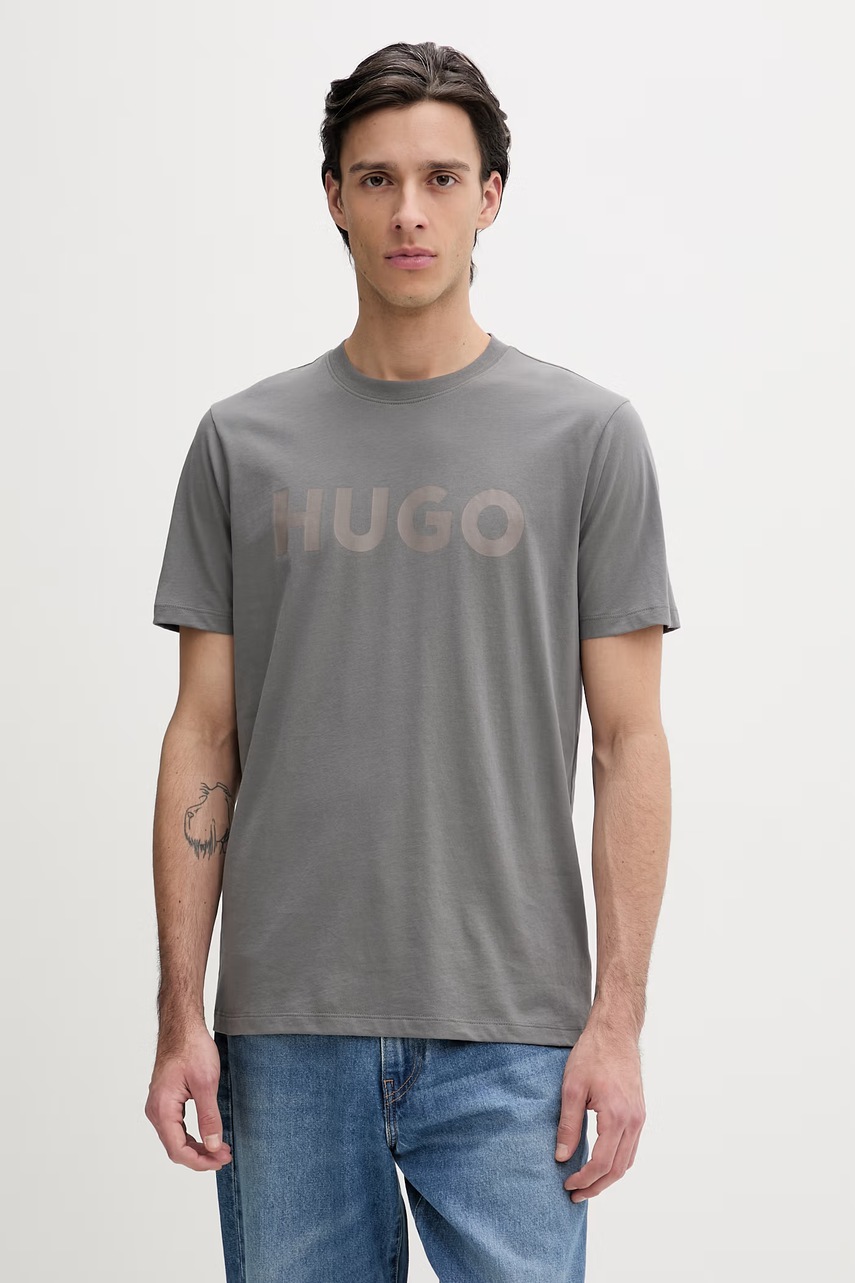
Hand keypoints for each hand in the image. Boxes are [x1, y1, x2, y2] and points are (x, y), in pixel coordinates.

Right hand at [145, 1022, 232, 1171]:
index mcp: (162, 1109)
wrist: (182, 1026)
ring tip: (220, 1148)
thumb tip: (213, 1146)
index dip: (200, 1161)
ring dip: (197, 1147)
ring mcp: (158, 1105)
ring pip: (175, 1138)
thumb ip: (209, 1118)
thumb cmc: (192, 1049)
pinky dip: (191, 1135)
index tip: (221, 1160)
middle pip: (175, 1147)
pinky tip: (207, 1134)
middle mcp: (155, 1110)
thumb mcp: (206, 1084)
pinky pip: (176, 1126)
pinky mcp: (165, 1100)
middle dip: (201, 1156)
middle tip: (225, 1156)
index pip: (178, 1150)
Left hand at [554, 1017, 645, 1200]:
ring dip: (608, 1177)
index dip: (584, 1179)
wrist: (615, 1032)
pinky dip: (617, 1162)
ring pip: (627, 1161)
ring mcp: (639, 1118)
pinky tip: (602, 1162)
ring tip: (587, 1184)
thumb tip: (562, 1156)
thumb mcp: (572, 1088)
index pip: (602, 1163)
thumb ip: (568, 1125)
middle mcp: (633, 1122)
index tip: (567, 1184)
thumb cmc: (593, 1054)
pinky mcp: (639, 1112)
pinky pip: (631, 1147)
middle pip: (618, 1169)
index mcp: (617, 1117)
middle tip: (575, 1194)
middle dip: (596, 1186)